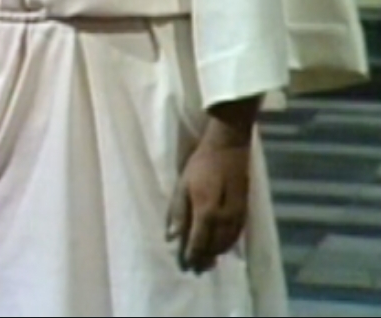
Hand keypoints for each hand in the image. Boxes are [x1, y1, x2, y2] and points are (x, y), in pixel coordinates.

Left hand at [167, 98, 257, 272]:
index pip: (198, 243)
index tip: (185, 267)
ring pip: (226, 244)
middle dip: (203, 260)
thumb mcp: (182, 185)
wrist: (229, 148)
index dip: (191, 257)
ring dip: (215, 255)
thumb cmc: (200, 164)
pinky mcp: (245, 212)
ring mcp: (238, 216)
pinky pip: (236, 236)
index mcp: (206, 211)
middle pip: (213, 247)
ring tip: (205, 262)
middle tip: (194, 269)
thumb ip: (177, 212)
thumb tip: (172, 237)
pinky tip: (220, 248)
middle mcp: (224, 218)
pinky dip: (226, 245)